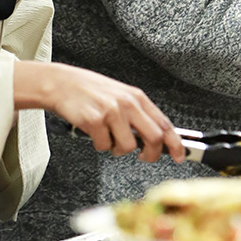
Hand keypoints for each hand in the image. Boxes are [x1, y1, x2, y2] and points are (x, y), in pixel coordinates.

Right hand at [13, 61, 183, 162]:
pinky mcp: (94, 121)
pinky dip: (100, 145)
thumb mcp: (120, 96)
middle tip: (143, 157)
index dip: (175, 144)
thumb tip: (157, 137)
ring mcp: (111, 112)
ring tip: (108, 137)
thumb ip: (137, 114)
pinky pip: (104, 146)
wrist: (61, 83)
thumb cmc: (90, 91)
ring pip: (128, 147)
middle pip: (154, 138)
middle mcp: (127, 104)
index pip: (164, 124)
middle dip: (151, 154)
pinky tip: (93, 133)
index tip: (179, 155)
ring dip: (118, 149)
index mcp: (136, 97)